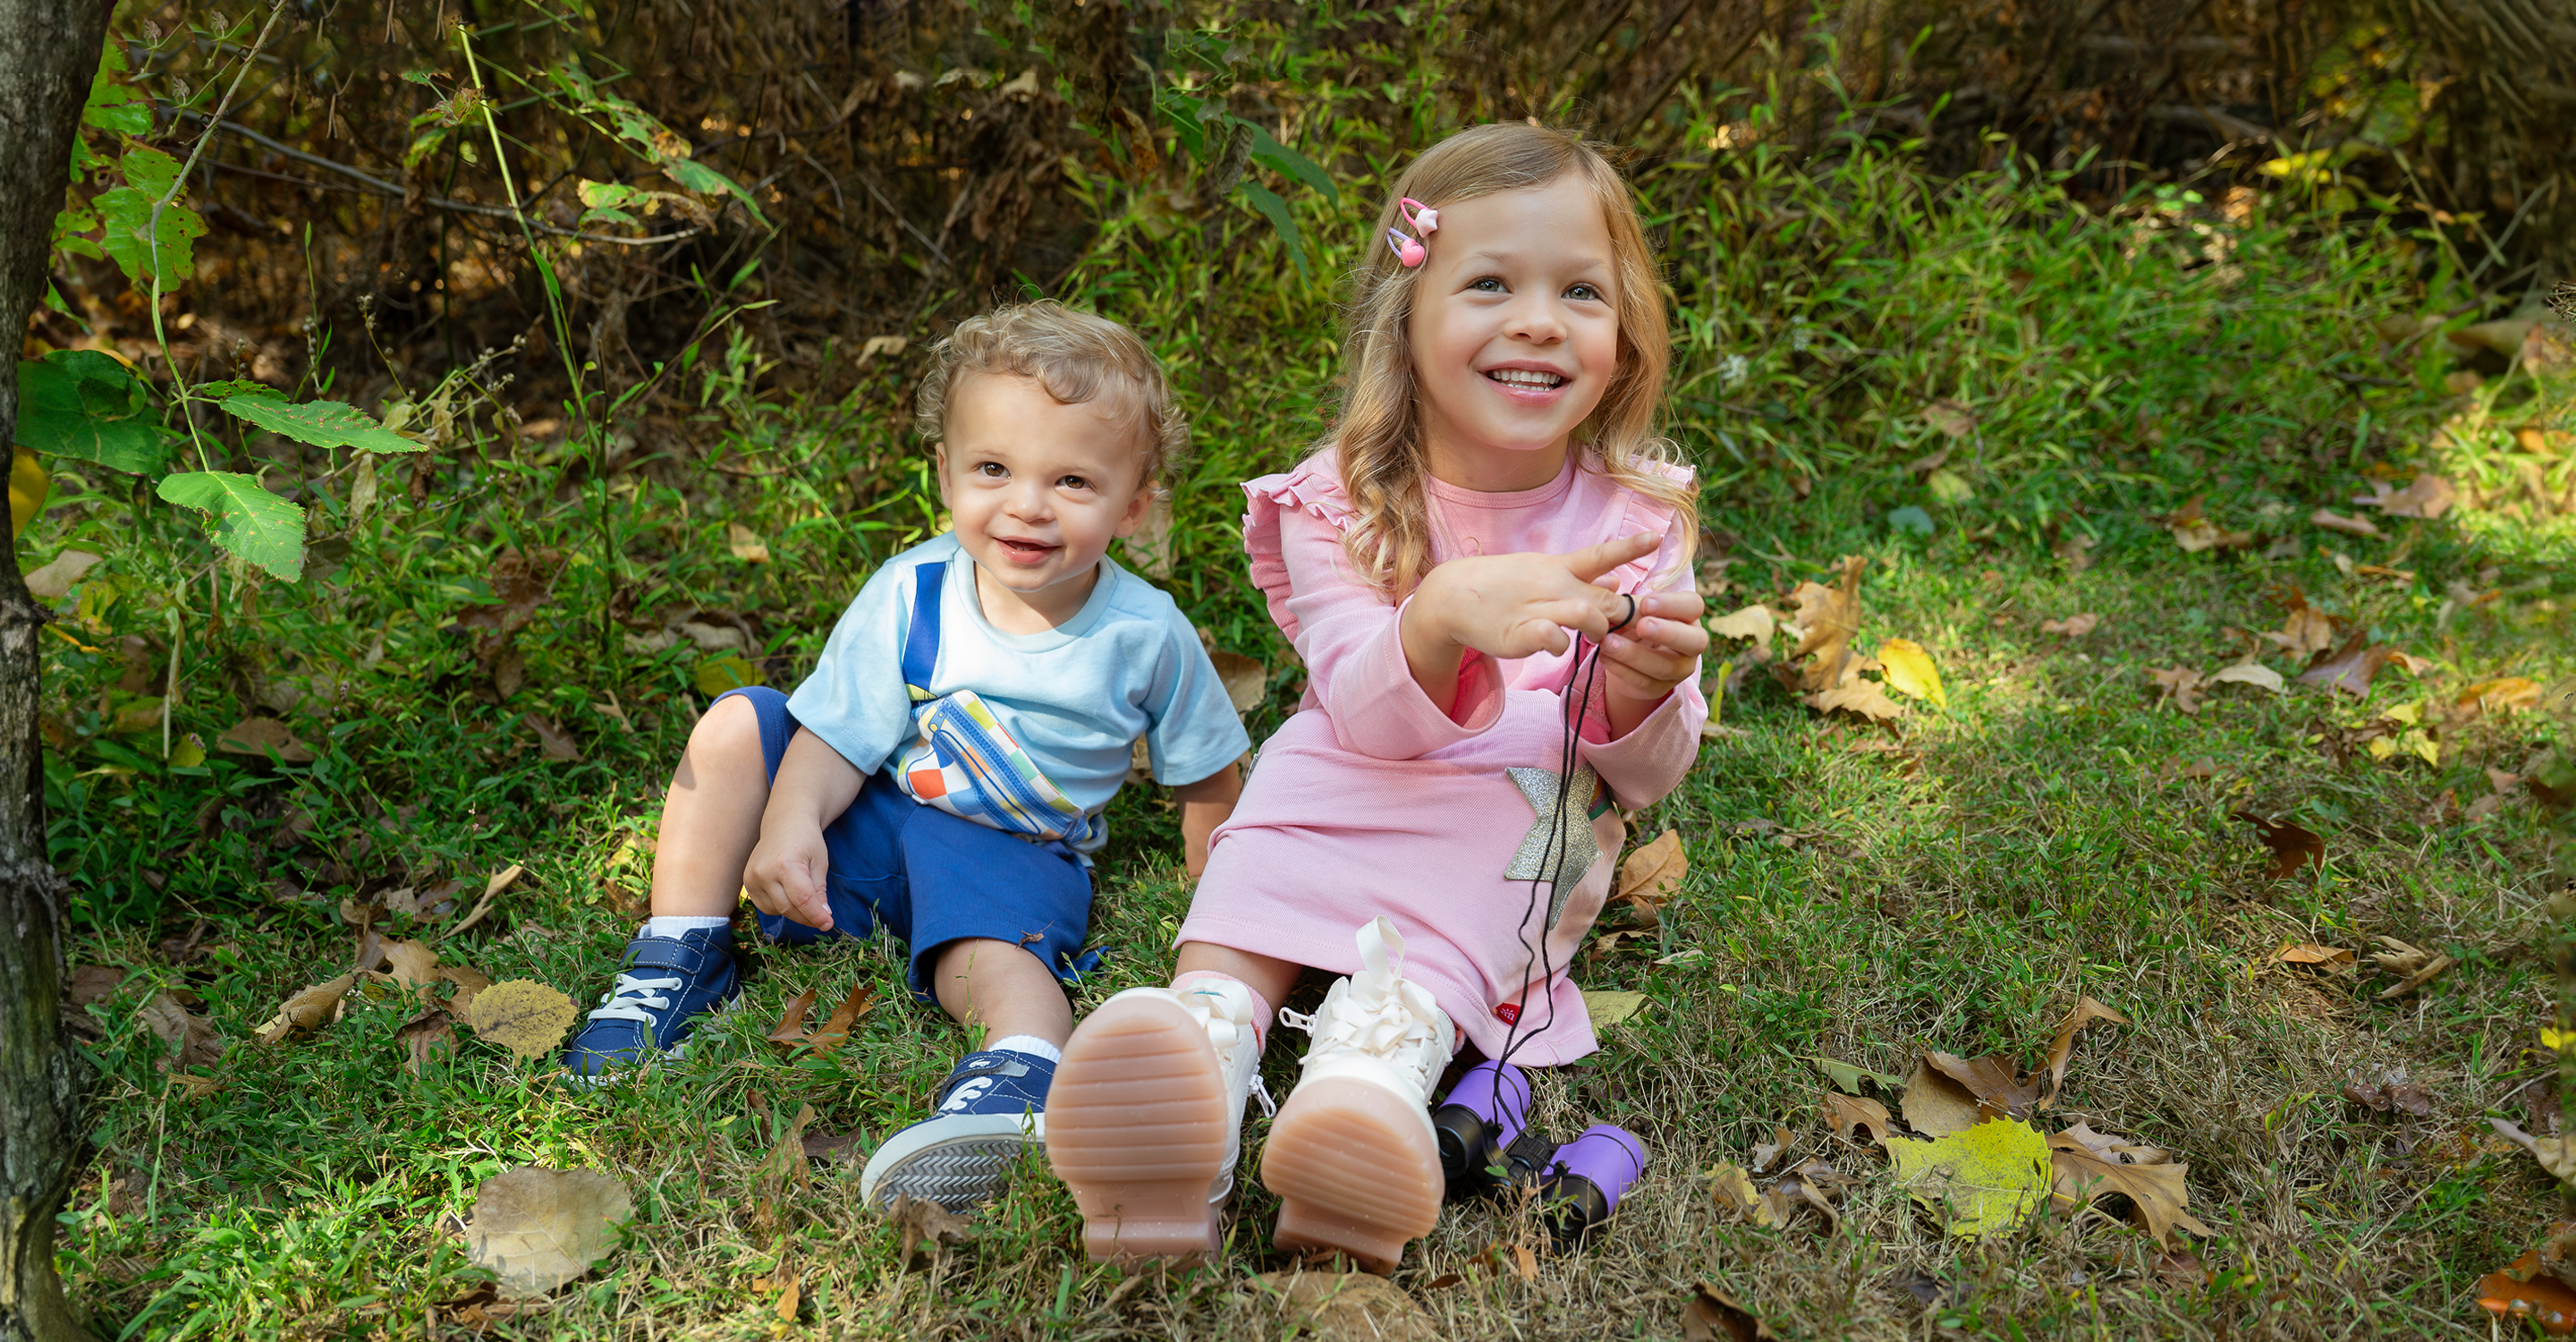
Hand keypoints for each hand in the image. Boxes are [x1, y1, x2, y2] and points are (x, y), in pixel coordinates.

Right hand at [744, 815, 834, 930]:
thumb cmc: (807, 840)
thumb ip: (819, 891)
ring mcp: (752, 879)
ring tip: (808, 900)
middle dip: (808, 917)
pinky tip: (789, 895)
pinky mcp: (747, 884)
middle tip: (823, 918)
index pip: (803, 900)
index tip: (829, 924)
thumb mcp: (819, 863)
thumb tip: (823, 917)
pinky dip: (781, 906)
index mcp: (785, 864)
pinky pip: (766, 906)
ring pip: (777, 910)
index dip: (817, 916)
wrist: (784, 823)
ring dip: (795, 912)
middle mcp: (764, 873)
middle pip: (789, 908)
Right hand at [1406, 530, 1662, 665]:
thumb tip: (1615, 581)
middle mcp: (1552, 584)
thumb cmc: (1502, 587)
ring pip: (1586, 614)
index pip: (1601, 555)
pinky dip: (1562, 644)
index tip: (1657, 537)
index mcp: (1558, 568)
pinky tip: (1556, 644)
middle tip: (1620, 626)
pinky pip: (1553, 638)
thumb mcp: (1542, 575)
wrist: (1452, 596)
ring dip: (1597, 629)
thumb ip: (1581, 580)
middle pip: (1605, 597)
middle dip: (1621, 614)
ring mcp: (1537, 607)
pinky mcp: (1520, 632)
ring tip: (1591, 636)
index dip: (1630, 548)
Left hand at [1597, 588, 1707, 712]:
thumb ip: (1620, 597)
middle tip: (1641, 626)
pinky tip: (1605, 657)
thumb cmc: (1631, 621)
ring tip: (1608, 643)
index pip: (1694, 606)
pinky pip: (1646, 683)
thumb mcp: (1628, 608)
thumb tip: (1609, 582)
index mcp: (1688, 615)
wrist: (1624, 654)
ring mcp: (1680, 669)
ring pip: (1666, 666)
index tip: (1646, 603)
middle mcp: (1691, 643)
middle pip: (1695, 640)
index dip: (1672, 605)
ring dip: (1635, 655)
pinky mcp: (1660, 688)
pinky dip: (1623, 671)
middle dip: (1667, 633)